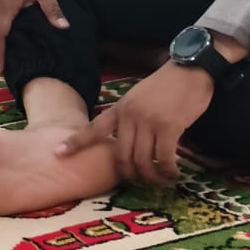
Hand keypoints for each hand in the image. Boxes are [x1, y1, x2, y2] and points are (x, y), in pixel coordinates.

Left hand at [55, 61, 214, 183]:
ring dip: (151, 176)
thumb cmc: (166, 85)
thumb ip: (129, 116)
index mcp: (120, 108)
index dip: (76, 143)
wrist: (189, 70)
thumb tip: (127, 140)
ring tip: (160, 178)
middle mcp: (130, 116)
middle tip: (139, 180)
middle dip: (129, 173)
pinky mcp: (169, 127)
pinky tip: (173, 173)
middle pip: (121, 156)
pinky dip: (168, 170)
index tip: (59, 153)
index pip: (94, 128)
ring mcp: (149, 122)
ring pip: (143, 161)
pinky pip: (164, 158)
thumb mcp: (138, 97)